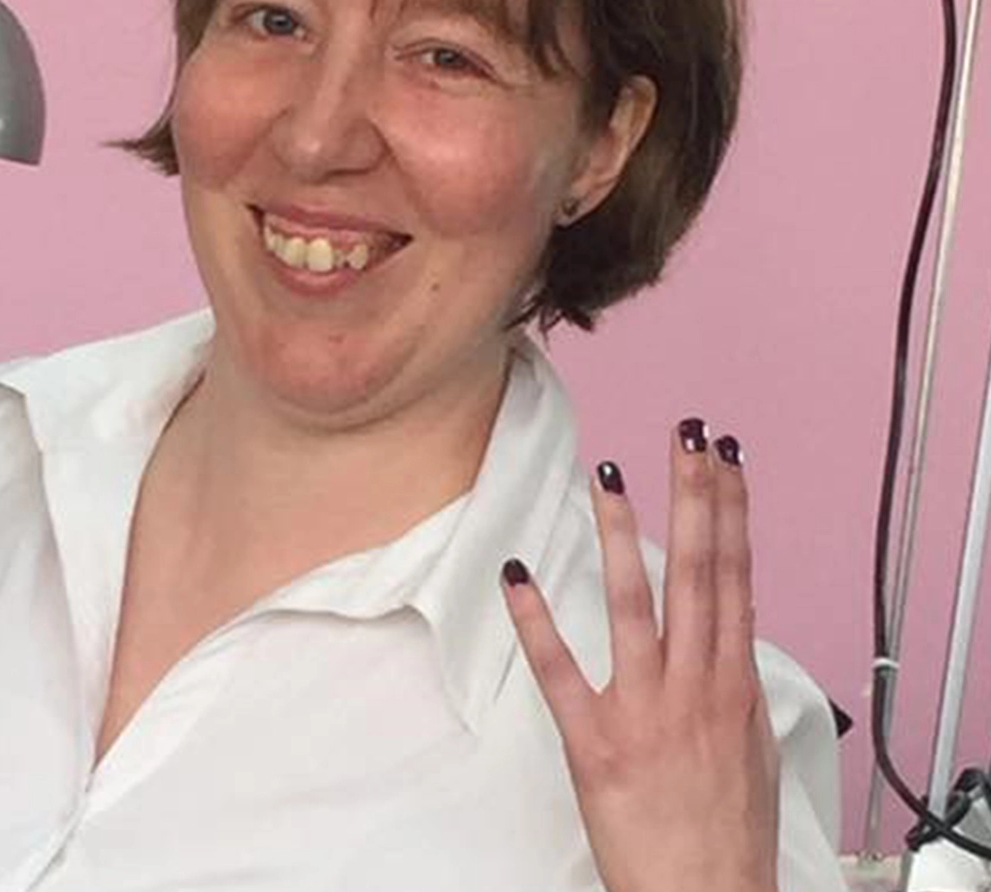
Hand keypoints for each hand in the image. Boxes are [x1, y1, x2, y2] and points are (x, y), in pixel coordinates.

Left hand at [502, 422, 779, 891]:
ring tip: (608, 473)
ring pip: (635, 605)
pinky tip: (518, 574)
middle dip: (695, 497)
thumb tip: (729, 628)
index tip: (725, 457)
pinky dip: (537, 621)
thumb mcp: (751, 748)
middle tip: (685, 434)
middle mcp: (695, 686)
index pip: (737, 577)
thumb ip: (734, 681)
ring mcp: (645, 710)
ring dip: (620, 534)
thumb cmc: (726, 834)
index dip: (732, 511)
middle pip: (700, 573)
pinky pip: (560, 672)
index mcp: (733, 685)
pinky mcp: (594, 742)